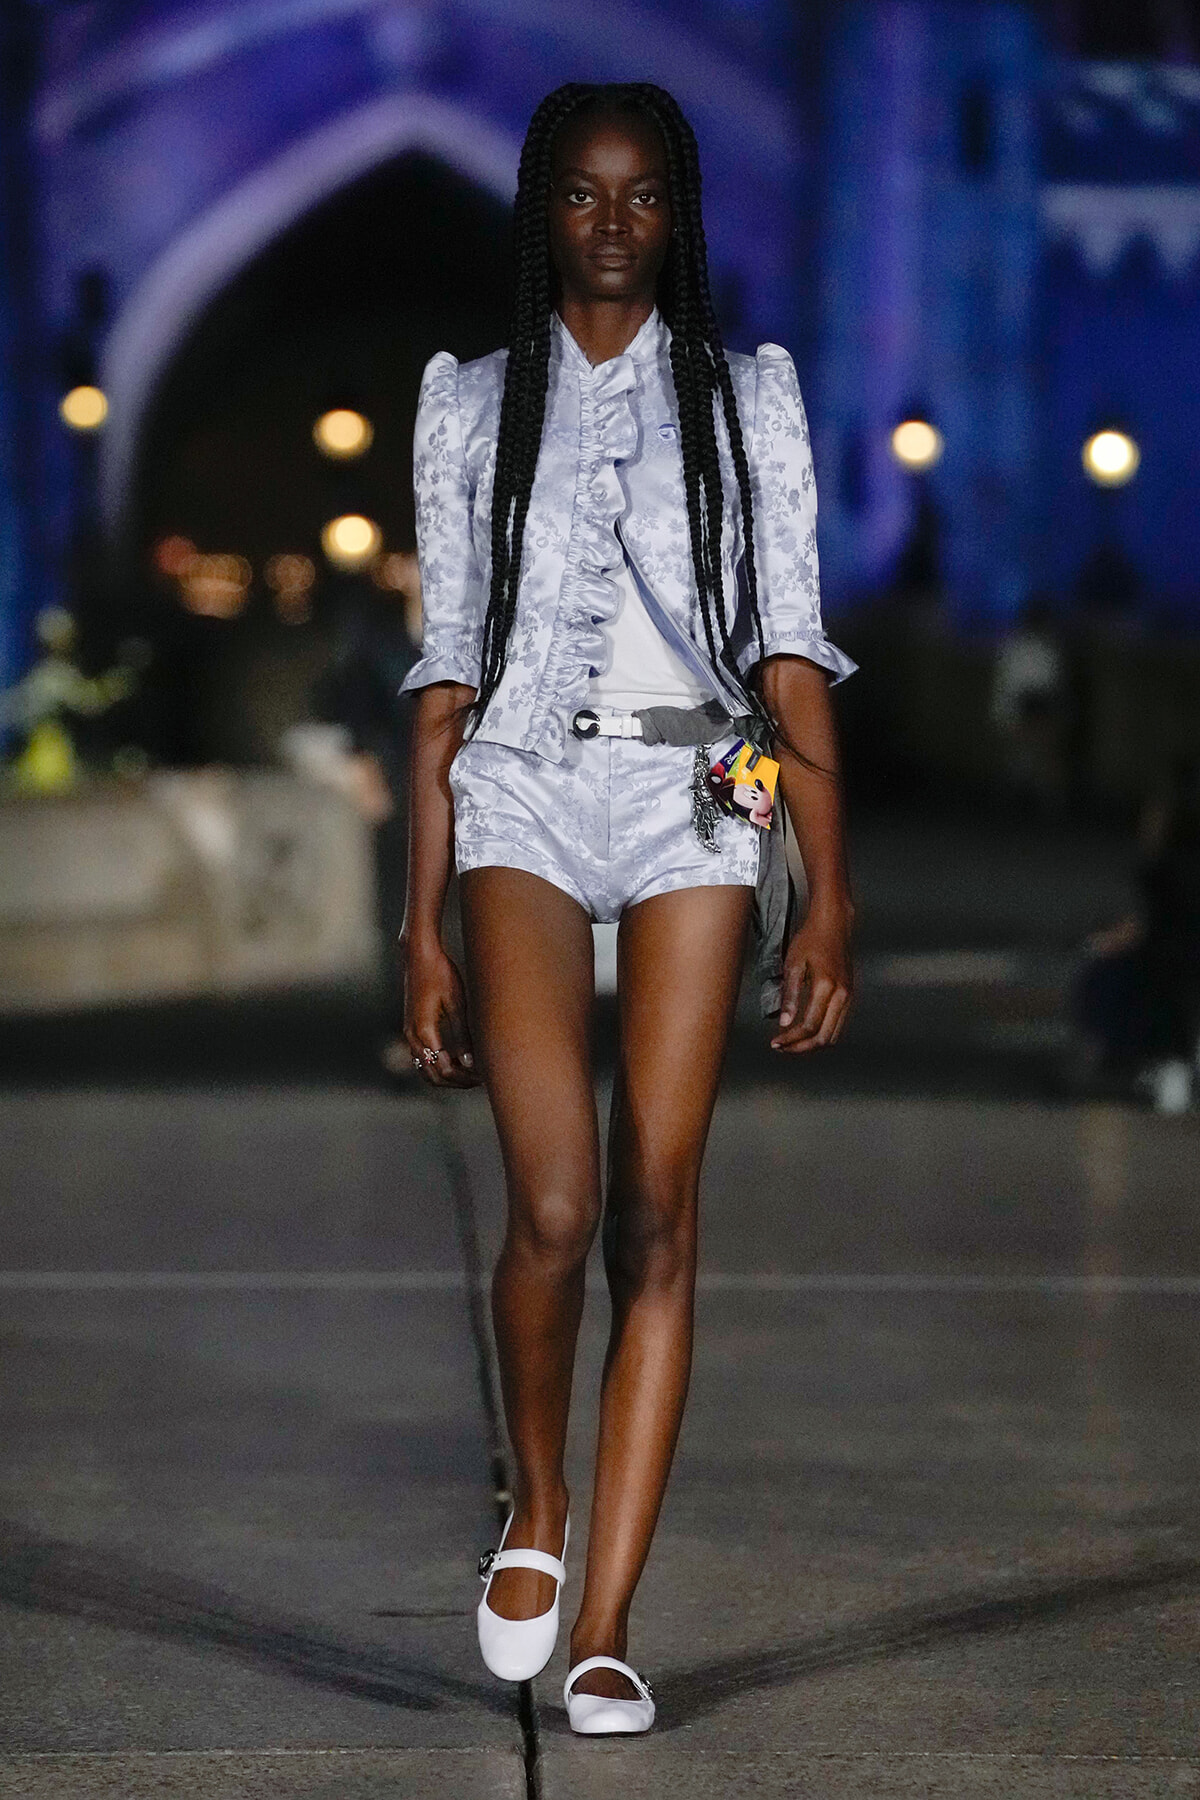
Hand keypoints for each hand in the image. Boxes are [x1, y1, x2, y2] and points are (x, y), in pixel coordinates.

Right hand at [402, 935, 480, 1086]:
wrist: (418, 955)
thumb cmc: (440, 973)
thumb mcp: (456, 1002)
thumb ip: (463, 1035)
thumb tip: (470, 1063)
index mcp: (424, 1031)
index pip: (445, 1069)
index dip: (466, 1077)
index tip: (485, 1075)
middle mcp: (412, 1037)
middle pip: (433, 1075)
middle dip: (458, 1082)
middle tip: (481, 1079)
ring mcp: (409, 1034)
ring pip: (425, 1070)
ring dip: (447, 1077)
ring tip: (471, 1074)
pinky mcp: (411, 1029)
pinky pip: (422, 1059)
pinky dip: (438, 1067)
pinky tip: (457, 1062)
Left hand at [770, 899, 853, 1053]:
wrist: (835, 923)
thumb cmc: (810, 939)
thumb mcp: (793, 964)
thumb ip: (790, 995)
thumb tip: (784, 1023)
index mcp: (827, 987)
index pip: (808, 1026)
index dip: (791, 1040)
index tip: (775, 1043)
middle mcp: (842, 995)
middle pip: (824, 1037)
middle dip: (801, 1047)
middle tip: (781, 1047)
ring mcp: (849, 996)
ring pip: (834, 1035)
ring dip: (812, 1043)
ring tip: (791, 1042)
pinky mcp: (850, 995)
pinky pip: (838, 1024)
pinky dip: (822, 1034)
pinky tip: (806, 1031)